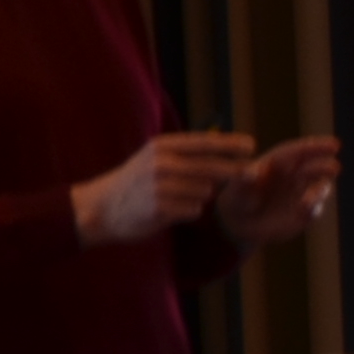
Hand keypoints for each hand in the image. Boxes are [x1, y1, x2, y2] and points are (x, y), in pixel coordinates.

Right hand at [75, 132, 255, 246]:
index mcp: (162, 146)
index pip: (203, 142)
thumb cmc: (136, 182)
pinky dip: (188, 211)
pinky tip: (170, 210)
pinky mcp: (160, 208)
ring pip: (204, 191)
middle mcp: (162, 162)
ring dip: (200, 196)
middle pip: (211, 166)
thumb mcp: (156, 158)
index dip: (229, 144)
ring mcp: (160, 186)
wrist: (102, 207)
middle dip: (234, 170)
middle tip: (251, 173)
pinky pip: (193, 209)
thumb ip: (188, 155)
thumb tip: (228, 155)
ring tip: (178, 197)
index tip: (251, 146)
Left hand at [216, 134, 341, 250]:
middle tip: (333, 168)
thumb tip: (251, 172)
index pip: (300, 151)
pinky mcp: (306, 213)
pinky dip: (312, 211)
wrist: (242, 223)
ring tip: (308, 201)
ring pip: (319, 189)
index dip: (316, 147)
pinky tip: (304, 212)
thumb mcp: (237, 188)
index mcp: (281, 161)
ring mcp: (304, 193)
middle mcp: (297, 174)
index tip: (333, 145)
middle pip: (315, 167)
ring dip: (318, 193)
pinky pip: (313, 211)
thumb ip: (244, 179)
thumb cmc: (239, 197)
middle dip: (324, 167)